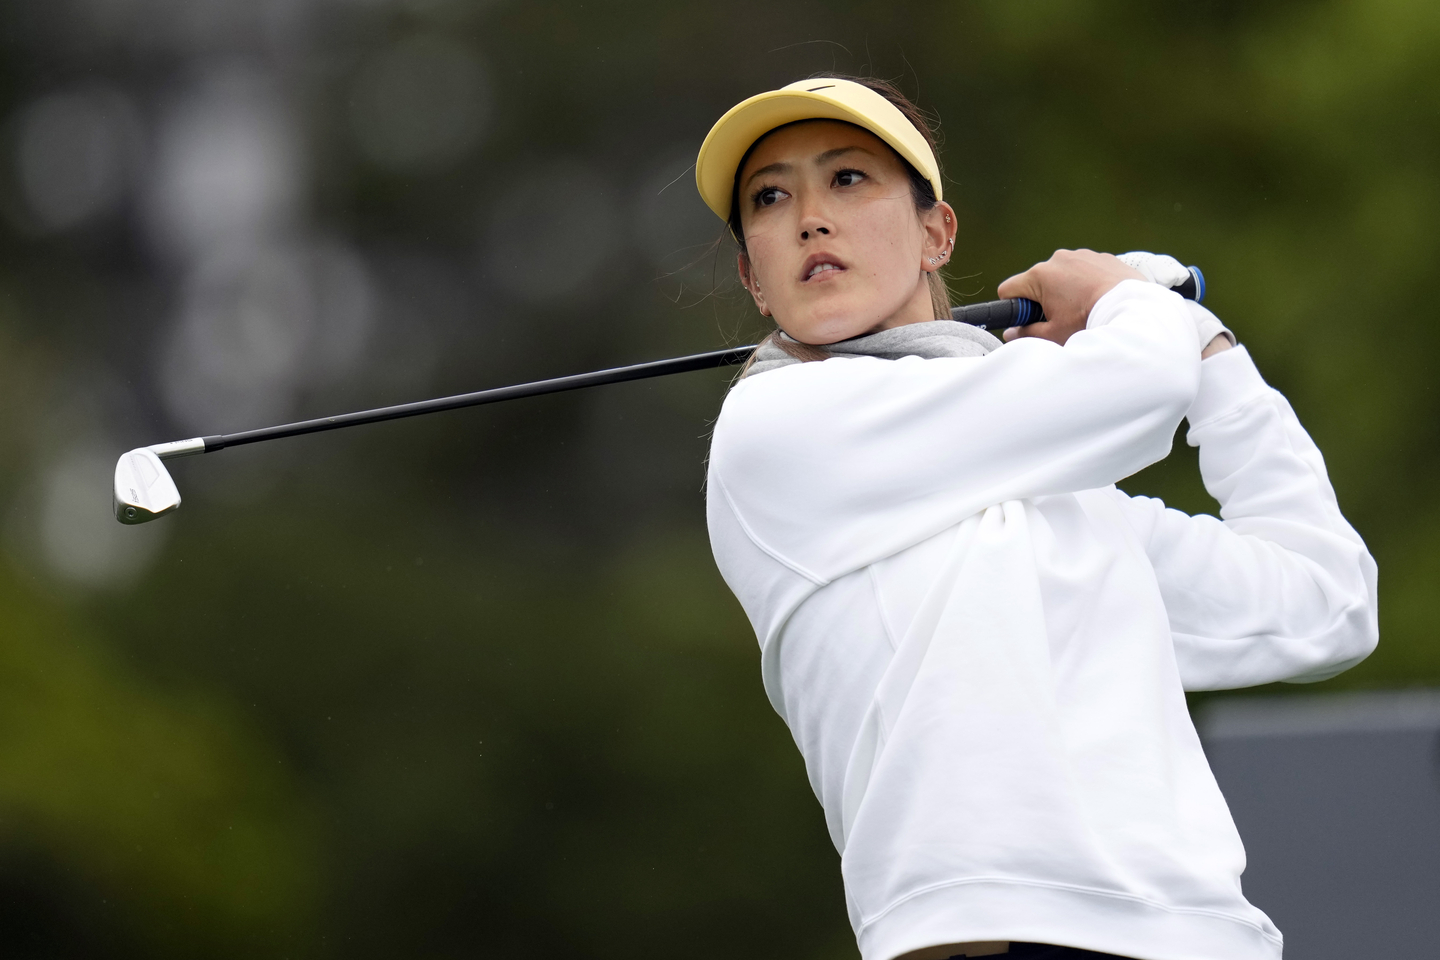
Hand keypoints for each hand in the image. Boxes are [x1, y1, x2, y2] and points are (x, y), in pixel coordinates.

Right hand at [997, 249, 1145, 345]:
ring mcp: (1081, 255)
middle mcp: (1057, 259)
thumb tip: (1011, 333)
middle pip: (1037, 282)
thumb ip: (1027, 333)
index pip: (1008, 289)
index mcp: (1040, 276)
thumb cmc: (1090, 321)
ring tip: (1084, 308)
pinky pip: (1085, 270)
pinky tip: (1098, 299)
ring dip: (1065, 290)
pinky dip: (1086, 283)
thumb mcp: (1054, 334)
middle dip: (1043, 299)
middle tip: (1061, 318)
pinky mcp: (1101, 256)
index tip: (1028, 320)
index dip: (1014, 307)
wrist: (1132, 308)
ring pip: (1062, 275)